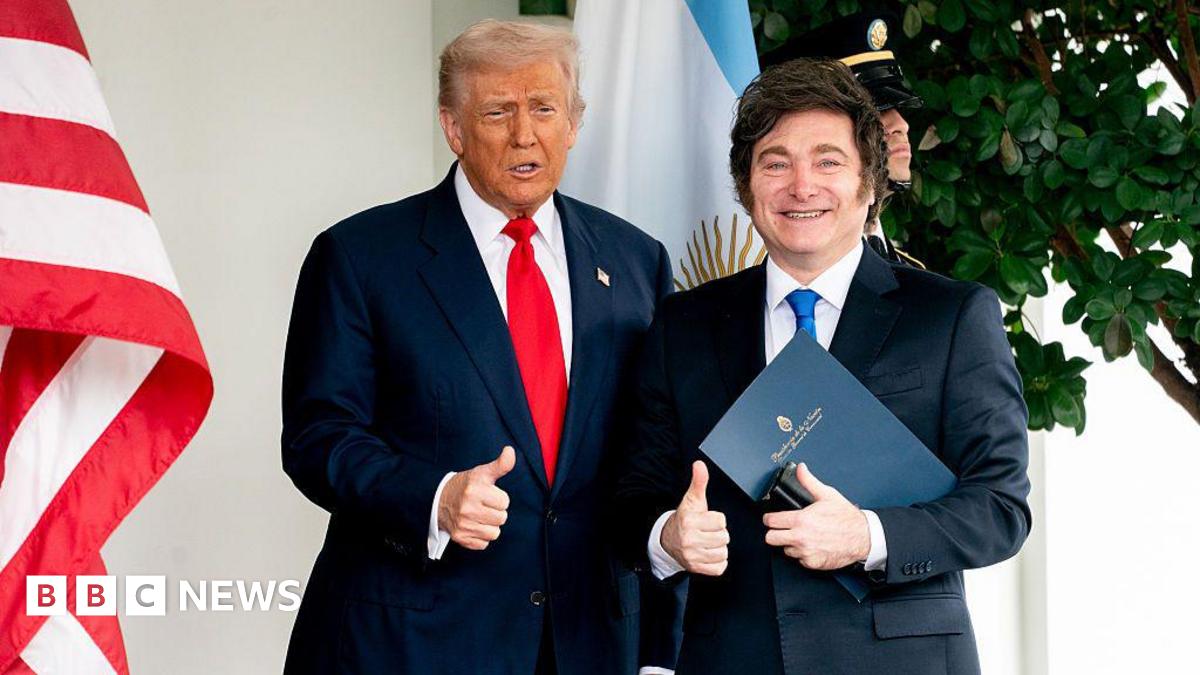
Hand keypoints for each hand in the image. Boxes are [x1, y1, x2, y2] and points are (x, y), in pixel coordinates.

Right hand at [437, 446, 514, 550]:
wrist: (439, 500)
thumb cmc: (466, 486)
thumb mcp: (482, 473)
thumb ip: (500, 464)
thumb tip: (511, 451)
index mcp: (474, 490)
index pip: (505, 502)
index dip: (499, 498)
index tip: (488, 495)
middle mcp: (467, 508)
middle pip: (501, 518)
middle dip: (495, 512)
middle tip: (484, 506)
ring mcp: (463, 524)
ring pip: (494, 533)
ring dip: (490, 526)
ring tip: (479, 516)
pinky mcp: (460, 538)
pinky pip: (484, 544)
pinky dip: (480, 537)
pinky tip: (473, 526)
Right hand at [660, 461, 728, 575]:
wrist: (668, 539)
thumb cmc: (685, 518)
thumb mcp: (692, 499)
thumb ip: (698, 481)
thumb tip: (699, 464)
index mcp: (689, 521)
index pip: (721, 521)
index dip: (717, 520)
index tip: (707, 520)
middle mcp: (689, 540)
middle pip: (724, 538)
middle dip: (719, 534)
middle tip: (707, 531)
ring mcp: (692, 556)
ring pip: (723, 553)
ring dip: (719, 548)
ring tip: (708, 542)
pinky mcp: (696, 568)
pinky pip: (720, 567)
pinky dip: (717, 562)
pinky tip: (708, 553)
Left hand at [762, 463, 869, 569]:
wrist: (863, 537)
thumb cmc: (847, 517)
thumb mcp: (827, 495)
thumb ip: (809, 481)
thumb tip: (801, 469)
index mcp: (801, 519)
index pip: (770, 521)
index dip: (770, 518)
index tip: (771, 518)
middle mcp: (801, 537)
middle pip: (770, 538)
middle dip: (774, 532)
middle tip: (782, 529)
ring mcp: (806, 552)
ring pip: (785, 549)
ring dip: (790, 544)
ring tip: (802, 537)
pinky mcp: (813, 563)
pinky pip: (799, 560)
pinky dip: (803, 554)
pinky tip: (811, 545)